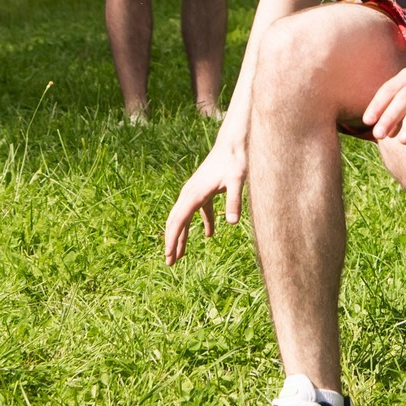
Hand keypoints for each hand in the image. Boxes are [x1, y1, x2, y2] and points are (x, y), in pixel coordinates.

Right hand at [163, 132, 246, 264]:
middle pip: (175, 221)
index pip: (178, 221)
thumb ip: (233, 201)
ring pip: (183, 217)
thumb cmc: (235, 160)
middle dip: (171, 242)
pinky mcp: (203, 190)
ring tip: (180, 255)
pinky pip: (197, 211)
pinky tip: (210, 235)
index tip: (169, 256)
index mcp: (194, 194)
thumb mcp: (237, 181)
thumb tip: (232, 223)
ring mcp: (195, 191)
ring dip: (182, 236)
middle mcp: (189, 193)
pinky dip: (201, 223)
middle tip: (169, 263)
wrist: (233, 143)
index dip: (172, 240)